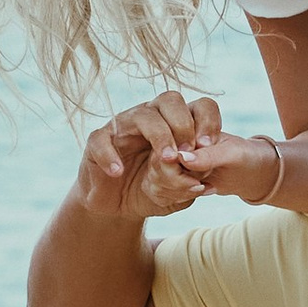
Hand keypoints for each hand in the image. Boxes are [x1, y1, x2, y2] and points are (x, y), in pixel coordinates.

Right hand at [76, 91, 276, 215]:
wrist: (117, 206)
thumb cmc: (151, 192)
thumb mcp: (176, 194)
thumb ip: (191, 187)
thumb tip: (206, 186)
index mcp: (176, 124)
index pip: (198, 106)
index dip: (208, 120)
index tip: (209, 146)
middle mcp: (151, 117)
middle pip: (170, 100)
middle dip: (184, 124)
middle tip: (188, 152)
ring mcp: (123, 126)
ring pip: (142, 115)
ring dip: (159, 135)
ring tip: (167, 160)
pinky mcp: (98, 141)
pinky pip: (101, 140)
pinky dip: (110, 155)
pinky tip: (118, 172)